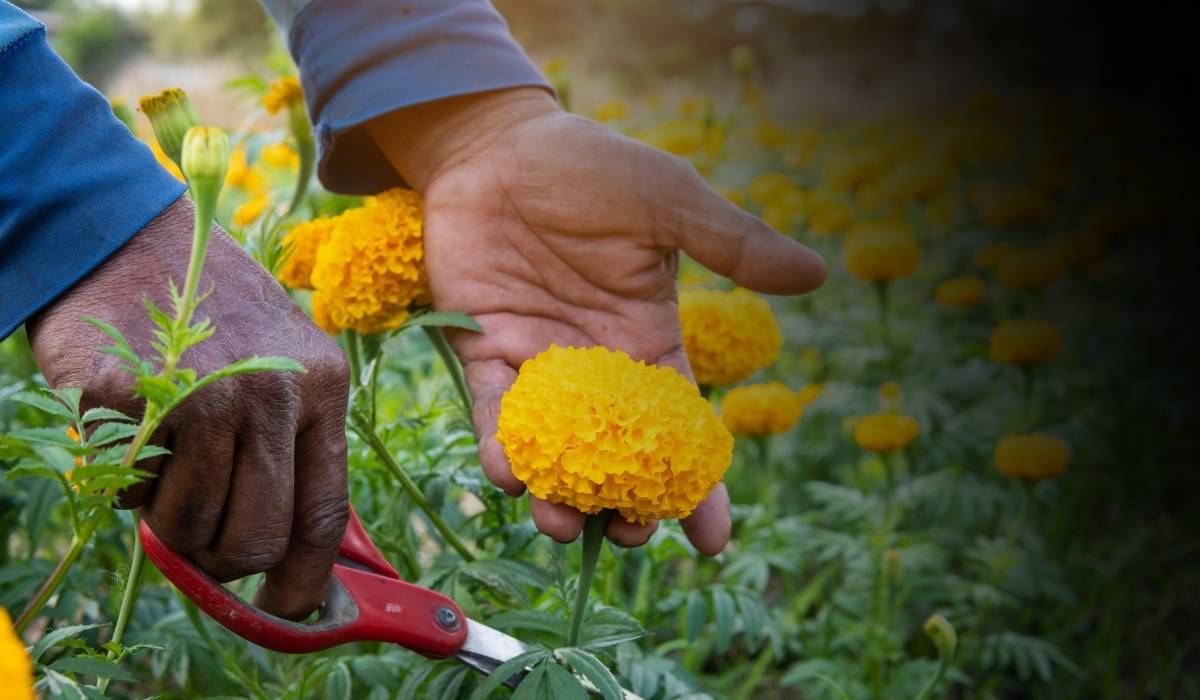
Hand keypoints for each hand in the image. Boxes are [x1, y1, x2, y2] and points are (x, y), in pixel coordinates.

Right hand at [27, 198, 349, 618]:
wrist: (129, 237)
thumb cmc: (211, 311)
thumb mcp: (282, 361)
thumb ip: (291, 444)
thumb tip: (286, 548)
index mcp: (322, 386)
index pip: (325, 510)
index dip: (304, 575)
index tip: (286, 604)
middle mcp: (272, 393)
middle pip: (256, 537)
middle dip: (223, 554)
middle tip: (200, 531)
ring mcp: (203, 395)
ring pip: (190, 525)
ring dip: (169, 513)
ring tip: (167, 456)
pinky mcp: (135, 399)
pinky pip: (131, 489)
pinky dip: (128, 477)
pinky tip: (135, 424)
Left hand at [367, 88, 824, 553]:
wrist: (499, 146)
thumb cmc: (589, 168)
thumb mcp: (670, 203)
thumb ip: (734, 242)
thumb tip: (819, 273)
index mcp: (648, 341)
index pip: (681, 427)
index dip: (699, 486)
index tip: (713, 541)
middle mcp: (595, 368)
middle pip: (616, 457)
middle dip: (623, 505)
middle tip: (628, 533)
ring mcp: (538, 366)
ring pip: (552, 450)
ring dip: (557, 494)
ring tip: (562, 522)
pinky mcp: (481, 352)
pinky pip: (492, 412)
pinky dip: (499, 446)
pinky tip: (508, 471)